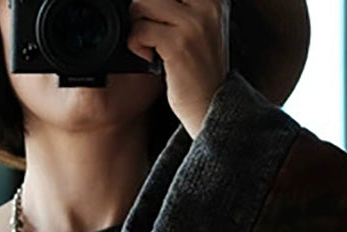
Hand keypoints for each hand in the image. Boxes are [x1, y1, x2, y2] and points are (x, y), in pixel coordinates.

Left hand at [127, 0, 229, 138]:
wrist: (210, 105)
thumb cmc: (200, 68)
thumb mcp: (201, 26)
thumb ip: (182, 6)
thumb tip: (144, 1)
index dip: (153, 4)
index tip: (156, 20)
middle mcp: (208, 4)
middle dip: (142, 7)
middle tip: (149, 30)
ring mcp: (194, 24)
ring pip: (142, 2)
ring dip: (137, 24)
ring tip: (150, 43)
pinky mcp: (178, 44)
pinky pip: (140, 30)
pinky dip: (136, 44)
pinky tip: (150, 58)